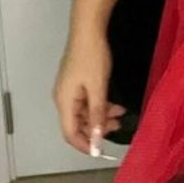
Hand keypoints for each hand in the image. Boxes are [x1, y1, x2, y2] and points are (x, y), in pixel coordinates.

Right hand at [52, 33, 125, 155]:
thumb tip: (95, 140)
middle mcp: (63, 98)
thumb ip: (97, 115)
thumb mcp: (98, 89)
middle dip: (96, 128)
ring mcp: (69, 89)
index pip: (70, 133)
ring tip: (120, 113)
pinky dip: (100, 105)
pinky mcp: (76, 82)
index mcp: (64, 101)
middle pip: (77, 123)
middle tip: (117, 125)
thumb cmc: (92, 57)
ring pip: (84, 112)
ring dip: (101, 116)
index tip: (100, 152)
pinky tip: (114, 104)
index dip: (84, 145)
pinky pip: (87, 101)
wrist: (88, 30)